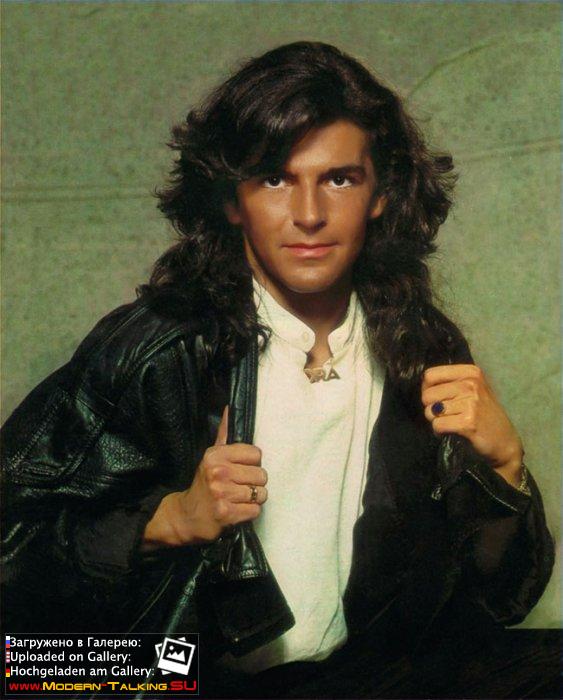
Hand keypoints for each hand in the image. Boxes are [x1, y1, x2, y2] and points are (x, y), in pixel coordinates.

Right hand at [142, 407, 267, 548]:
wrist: (186, 515)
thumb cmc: (203, 483)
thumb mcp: (210, 457)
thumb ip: (223, 434)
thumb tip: (230, 408)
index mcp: (215, 455)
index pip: (256, 454)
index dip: (252, 464)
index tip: (242, 469)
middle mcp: (218, 472)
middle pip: (261, 475)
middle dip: (255, 483)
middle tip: (241, 486)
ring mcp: (222, 494)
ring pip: (261, 494)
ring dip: (254, 499)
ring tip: (240, 499)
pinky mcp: (226, 514)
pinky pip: (255, 510)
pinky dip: (250, 512)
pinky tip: (237, 510)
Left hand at [421, 364, 523, 486]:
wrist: (505, 442)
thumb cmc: (483, 415)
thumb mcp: (472, 390)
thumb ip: (449, 383)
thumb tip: (422, 386)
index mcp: (470, 372)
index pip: (430, 375)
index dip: (427, 390)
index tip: (437, 399)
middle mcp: (471, 384)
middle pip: (427, 395)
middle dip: (431, 408)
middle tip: (446, 415)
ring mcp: (470, 403)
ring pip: (430, 411)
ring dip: (436, 421)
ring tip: (451, 423)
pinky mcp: (468, 422)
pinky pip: (437, 425)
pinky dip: (440, 432)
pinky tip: (452, 432)